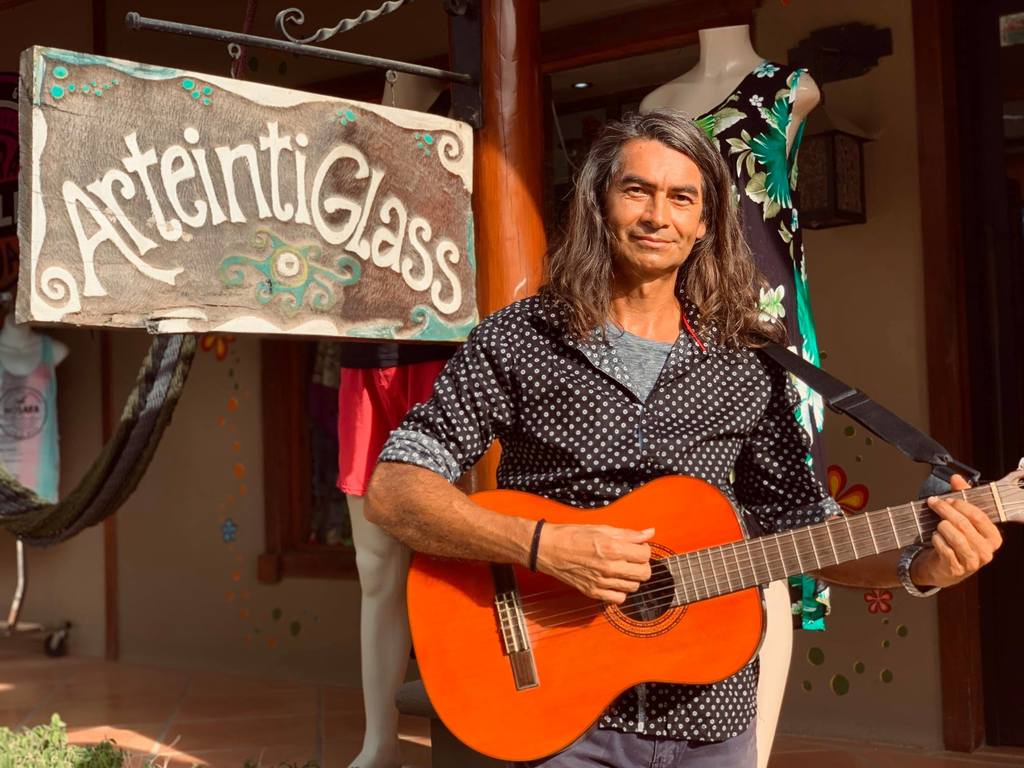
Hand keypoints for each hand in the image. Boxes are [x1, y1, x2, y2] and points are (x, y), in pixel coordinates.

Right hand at [535, 523, 653, 603]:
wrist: (549, 549)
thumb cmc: (572, 536)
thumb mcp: (602, 528)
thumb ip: (628, 534)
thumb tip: (649, 533)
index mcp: (613, 548)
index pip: (646, 554)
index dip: (644, 549)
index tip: (638, 547)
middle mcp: (610, 567)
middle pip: (644, 573)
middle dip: (642, 565)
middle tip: (632, 558)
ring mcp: (602, 582)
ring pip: (634, 587)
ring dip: (632, 578)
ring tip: (622, 568)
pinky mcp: (593, 592)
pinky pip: (618, 598)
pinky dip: (620, 591)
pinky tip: (613, 581)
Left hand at [912, 474, 1002, 588]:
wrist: (942, 567)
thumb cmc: (956, 541)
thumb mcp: (963, 519)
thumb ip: (962, 497)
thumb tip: (957, 478)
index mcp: (993, 537)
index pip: (978, 516)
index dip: (960, 504)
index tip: (946, 499)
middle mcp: (986, 551)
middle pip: (964, 524)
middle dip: (945, 510)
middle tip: (934, 503)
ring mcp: (971, 562)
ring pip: (955, 537)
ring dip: (941, 527)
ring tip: (938, 524)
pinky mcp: (956, 569)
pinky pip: (944, 548)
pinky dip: (936, 539)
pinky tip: (935, 537)